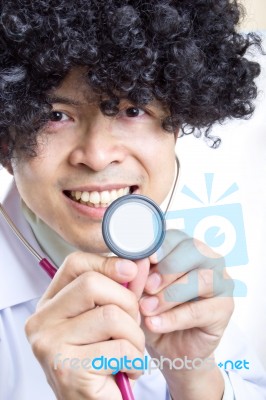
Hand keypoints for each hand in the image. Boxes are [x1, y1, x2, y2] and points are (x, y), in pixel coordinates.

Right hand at [25, 252, 149, 399]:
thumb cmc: (101, 361)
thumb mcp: (107, 319)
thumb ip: (122, 289)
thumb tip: (142, 261)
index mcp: (49, 305)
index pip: (74, 264)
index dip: (107, 262)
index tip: (131, 271)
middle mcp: (41, 322)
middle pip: (92, 284)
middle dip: (127, 303)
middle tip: (132, 326)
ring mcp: (50, 346)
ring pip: (111, 315)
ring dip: (135, 337)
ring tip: (131, 353)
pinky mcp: (68, 370)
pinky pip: (120, 348)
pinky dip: (136, 360)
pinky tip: (128, 371)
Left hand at [139, 230, 233, 399]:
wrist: (168, 346)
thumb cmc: (153, 309)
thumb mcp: (140, 289)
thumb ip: (140, 275)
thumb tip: (137, 264)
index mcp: (184, 247)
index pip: (175, 236)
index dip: (159, 246)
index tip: (144, 260)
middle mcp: (207, 258)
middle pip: (193, 250)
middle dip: (167, 268)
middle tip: (147, 287)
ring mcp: (220, 281)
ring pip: (200, 279)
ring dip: (170, 295)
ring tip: (146, 309)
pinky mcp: (225, 308)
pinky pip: (200, 310)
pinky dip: (174, 318)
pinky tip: (155, 324)